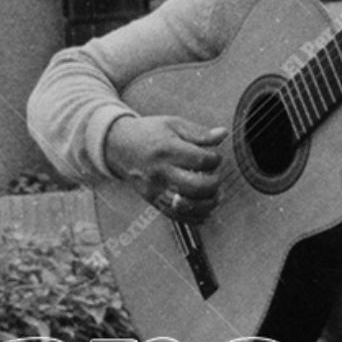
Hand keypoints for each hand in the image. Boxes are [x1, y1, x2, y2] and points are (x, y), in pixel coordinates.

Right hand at [105, 115, 226, 223]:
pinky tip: (203, 208)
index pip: (201, 160)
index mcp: (167, 150)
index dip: (215, 160)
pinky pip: (176, 216)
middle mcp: (160, 172)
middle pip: (195, 187)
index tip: (214, 158)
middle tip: (214, 178)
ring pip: (187, 207)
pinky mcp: (152, 201)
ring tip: (213, 195)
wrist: (118, 146)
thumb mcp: (174, 124)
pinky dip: (194, 217)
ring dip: (207, 203)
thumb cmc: (148, 133)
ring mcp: (155, 189)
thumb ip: (200, 133)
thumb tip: (223, 134)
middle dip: (213, 184)